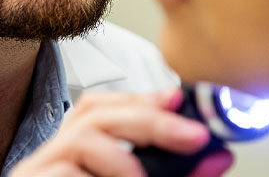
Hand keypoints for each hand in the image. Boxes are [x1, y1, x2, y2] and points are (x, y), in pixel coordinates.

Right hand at [9, 87, 235, 176]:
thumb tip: (219, 158)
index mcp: (73, 161)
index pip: (100, 110)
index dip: (139, 99)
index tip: (179, 100)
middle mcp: (49, 164)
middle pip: (92, 115)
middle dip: (149, 120)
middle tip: (194, 137)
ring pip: (78, 140)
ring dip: (123, 157)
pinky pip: (65, 175)